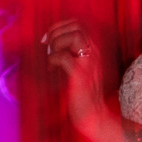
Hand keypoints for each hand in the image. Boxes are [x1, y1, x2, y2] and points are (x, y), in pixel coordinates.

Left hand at [41, 19, 115, 141]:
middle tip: (48, 46)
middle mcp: (94, 54)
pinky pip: (64, 57)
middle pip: (77, 26)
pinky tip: (52, 68)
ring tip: (52, 56)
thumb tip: (48, 41)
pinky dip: (53, 59)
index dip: (59, 26)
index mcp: (93, 51)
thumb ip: (70, 53)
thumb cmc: (82, 95)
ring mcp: (89, 64)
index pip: (78, 24)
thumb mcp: (78, 69)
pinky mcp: (81, 76)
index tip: (48, 38)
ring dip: (57, 43)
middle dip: (57, 32)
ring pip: (75, 36)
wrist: (94, 117)